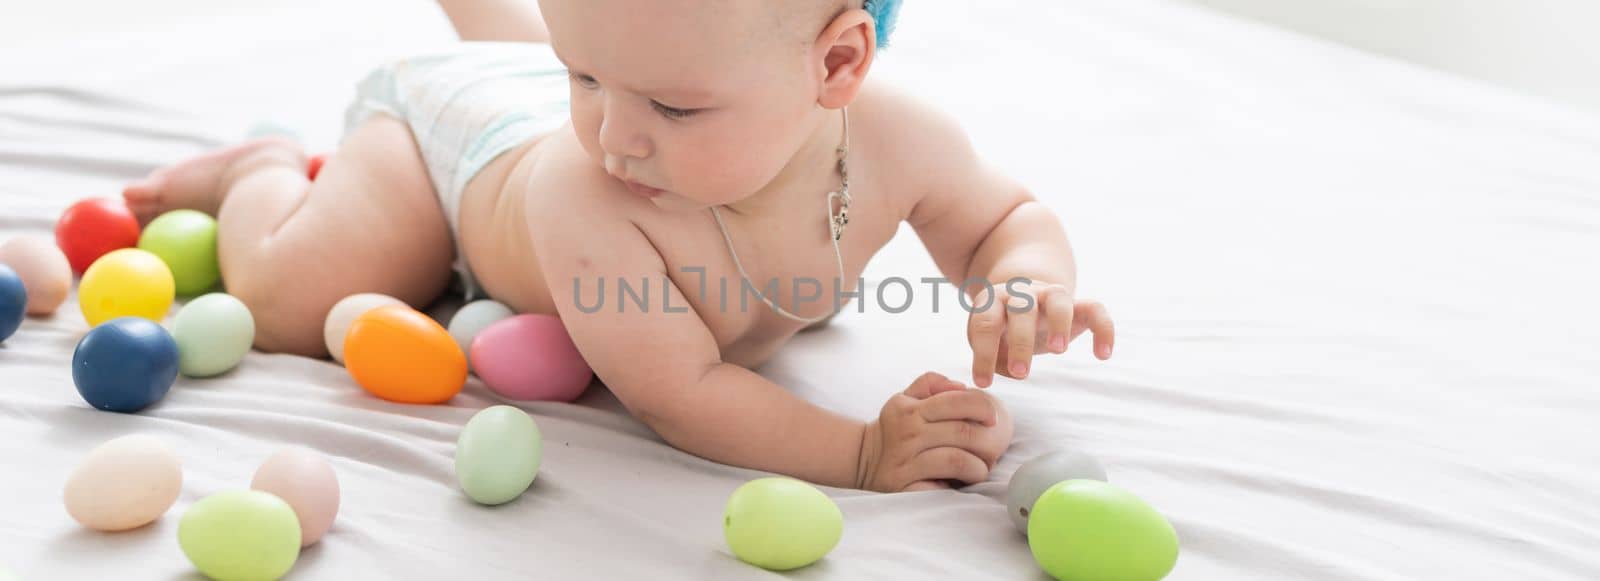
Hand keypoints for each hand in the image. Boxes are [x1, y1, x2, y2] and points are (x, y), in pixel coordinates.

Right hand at [856, 372, 1013, 491]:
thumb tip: (961, 386)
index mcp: (912, 409)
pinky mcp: (905, 488)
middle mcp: (909, 433)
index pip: (956, 401)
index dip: (983, 407)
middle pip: (963, 433)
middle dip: (989, 443)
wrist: (861, 458)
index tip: (994, 419)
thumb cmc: (894, 427)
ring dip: (978, 467)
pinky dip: (958, 487)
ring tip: (980, 469)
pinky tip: (960, 484)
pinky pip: (942, 488)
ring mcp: (906, 462)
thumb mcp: (905, 397)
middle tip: (993, 450)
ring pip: (957, 461)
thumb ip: (932, 383)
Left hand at [967, 281, 1114, 386]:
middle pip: (1022, 309)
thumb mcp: (986, 340)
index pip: (986, 323)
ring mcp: (1051, 295)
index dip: (983, 353)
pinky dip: (1104, 329)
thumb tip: (1011, 371)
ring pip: (1058, 300)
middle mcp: (1022, 293)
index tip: (983, 382)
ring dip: (1059, 323)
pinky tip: (1103, 355)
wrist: (1023, 299)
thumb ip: (993, 355)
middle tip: (1019, 373)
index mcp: (993, 301)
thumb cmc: (1000, 328)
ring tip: (1058, 351)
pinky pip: (1096, 309)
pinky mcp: (1078, 304)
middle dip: (1020, 342)